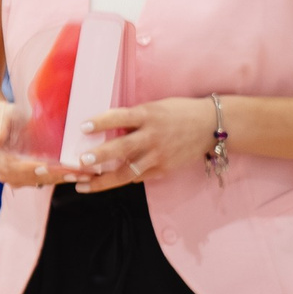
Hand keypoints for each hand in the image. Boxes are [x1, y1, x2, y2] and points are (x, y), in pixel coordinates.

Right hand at [0, 103, 75, 190]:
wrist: (4, 124)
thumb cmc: (3, 117)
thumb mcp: (0, 118)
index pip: (18, 168)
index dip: (35, 169)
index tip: (52, 167)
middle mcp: (5, 174)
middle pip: (34, 177)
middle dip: (56, 175)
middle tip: (78, 172)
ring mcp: (18, 179)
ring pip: (43, 181)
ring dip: (64, 179)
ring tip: (85, 175)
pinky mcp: (30, 179)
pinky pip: (48, 180)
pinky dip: (64, 177)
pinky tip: (81, 175)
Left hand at [69, 98, 217, 191]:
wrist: (211, 126)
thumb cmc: (178, 113)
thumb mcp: (154, 108)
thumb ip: (132, 119)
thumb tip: (105, 130)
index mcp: (148, 115)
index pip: (120, 117)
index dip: (101, 122)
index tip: (83, 127)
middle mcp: (152, 136)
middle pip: (122, 147)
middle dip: (100, 156)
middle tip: (81, 162)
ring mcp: (159, 155)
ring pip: (128, 172)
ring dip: (104, 180)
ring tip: (84, 185)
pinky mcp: (164, 169)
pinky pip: (139, 177)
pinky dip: (122, 180)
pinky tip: (105, 183)